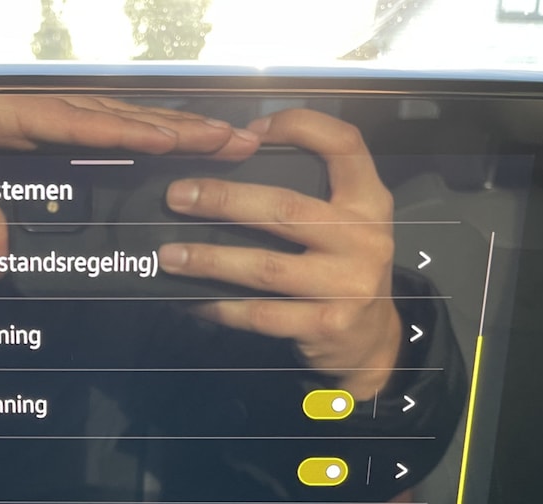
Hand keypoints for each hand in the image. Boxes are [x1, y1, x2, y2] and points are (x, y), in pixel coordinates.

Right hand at [0, 94, 260, 256]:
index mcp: (47, 134)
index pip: (121, 137)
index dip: (171, 142)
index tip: (218, 151)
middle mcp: (52, 116)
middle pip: (136, 124)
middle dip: (194, 133)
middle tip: (250, 141)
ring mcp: (38, 110)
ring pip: (121, 119)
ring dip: (174, 130)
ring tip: (223, 138)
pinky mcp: (16, 114)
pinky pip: (79, 123)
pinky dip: (121, 130)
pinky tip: (159, 136)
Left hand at [156, 108, 401, 399]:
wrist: (371, 339)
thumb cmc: (343, 270)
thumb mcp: (347, 224)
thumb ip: (310, 194)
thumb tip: (230, 163)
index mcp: (368, 201)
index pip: (343, 144)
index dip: (297, 126)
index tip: (247, 131)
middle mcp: (363, 238)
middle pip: (285, 208)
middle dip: (223, 200)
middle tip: (177, 196)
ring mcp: (346, 285)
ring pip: (265, 266)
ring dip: (211, 259)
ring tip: (171, 255)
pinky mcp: (325, 325)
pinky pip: (260, 314)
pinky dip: (220, 306)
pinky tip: (192, 300)